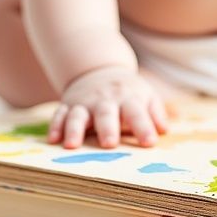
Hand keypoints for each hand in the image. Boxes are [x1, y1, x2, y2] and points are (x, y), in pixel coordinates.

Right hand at [47, 66, 168, 148]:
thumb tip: (164, 130)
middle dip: (107, 128)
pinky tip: (53, 140)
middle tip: (109, 145)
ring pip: (77, 115)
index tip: (149, 143)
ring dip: (74, 130)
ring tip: (72, 146)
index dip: (143, 127)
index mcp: (128, 98)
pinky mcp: (67, 105)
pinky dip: (55, 127)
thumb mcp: (146, 96)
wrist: (99, 70)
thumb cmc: (128, 92)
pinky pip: (59, 115)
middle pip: (105, 113)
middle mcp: (104, 100)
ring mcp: (84, 103)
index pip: (137, 113)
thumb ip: (156, 114)